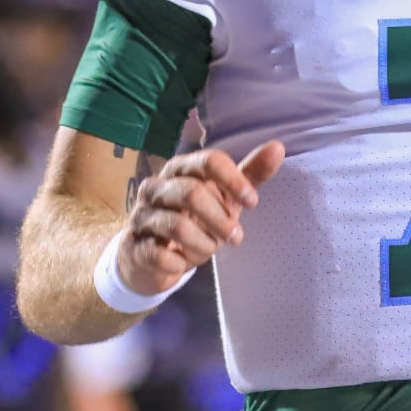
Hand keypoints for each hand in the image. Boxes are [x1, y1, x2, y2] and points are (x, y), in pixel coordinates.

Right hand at [116, 141, 284, 296]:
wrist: (152, 255)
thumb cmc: (195, 219)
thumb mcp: (224, 197)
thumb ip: (249, 175)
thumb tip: (278, 148)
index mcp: (180, 168)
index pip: (209, 161)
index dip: (234, 181)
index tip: (253, 202)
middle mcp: (156, 186)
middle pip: (192, 193)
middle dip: (220, 219)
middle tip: (236, 237)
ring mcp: (141, 215)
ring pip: (176, 225)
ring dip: (203, 243)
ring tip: (210, 250)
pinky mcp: (133, 245)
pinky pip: (158, 254)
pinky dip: (179, 262)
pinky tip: (183, 262)